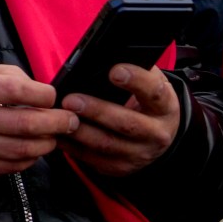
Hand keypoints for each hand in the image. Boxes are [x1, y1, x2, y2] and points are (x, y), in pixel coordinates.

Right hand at [0, 62, 78, 177]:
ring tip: (54, 136)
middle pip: (26, 124)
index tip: (52, 97)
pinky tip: (33, 149)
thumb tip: (40, 92)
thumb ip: (8, 76)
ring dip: (47, 143)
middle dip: (57, 123)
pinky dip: (30, 158)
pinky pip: (12, 166)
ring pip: (24, 149)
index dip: (44, 95)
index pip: (18, 91)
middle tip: (70, 121)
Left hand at [60, 63, 181, 177]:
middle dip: (97, 111)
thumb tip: (106, 54)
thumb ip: (134, 72)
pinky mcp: (121, 167)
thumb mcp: (149, 85)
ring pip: (106, 144)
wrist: (157, 135)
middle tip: (71, 99)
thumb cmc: (145, 102)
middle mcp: (157, 133)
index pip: (154, 92)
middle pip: (127, 123)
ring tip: (58, 117)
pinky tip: (57, 134)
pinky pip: (93, 158)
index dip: (136, 81)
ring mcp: (140, 154)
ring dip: (79, 131)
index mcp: (165, 107)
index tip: (114, 71)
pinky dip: (72, 146)